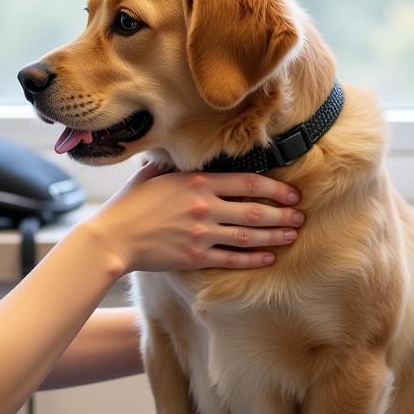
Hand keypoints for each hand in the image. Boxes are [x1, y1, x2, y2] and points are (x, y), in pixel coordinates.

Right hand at [86, 161, 303, 273]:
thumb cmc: (128, 204)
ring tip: (292, 235)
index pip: (247, 183)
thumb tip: (186, 154)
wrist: (112, 238)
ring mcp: (201, 234)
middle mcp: (204, 208)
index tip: (291, 193)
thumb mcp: (152, 174)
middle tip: (301, 217)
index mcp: (196, 183)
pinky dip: (253, 259)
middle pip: (255, 211)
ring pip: (248, 236)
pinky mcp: (195, 257)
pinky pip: (232, 259)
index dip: (275, 188)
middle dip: (282, 215)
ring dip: (275, 236)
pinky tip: (268, 258)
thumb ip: (175, 165)